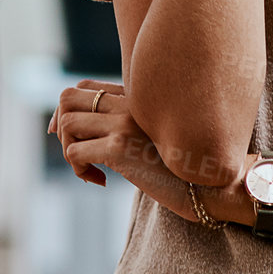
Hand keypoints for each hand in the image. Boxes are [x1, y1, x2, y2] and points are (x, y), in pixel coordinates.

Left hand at [47, 80, 197, 222]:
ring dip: (69, 151)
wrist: (210, 186)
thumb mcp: (153, 138)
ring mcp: (125, 123)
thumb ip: (126, 126)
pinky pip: (75, 153)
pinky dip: (79, 170)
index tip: (72, 137)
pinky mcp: (120, 148)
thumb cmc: (181, 168)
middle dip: (61, 129)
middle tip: (79, 154)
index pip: (85, 87)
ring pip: (66, 124)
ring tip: (90, 169)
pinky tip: (101, 181)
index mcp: (137, 98)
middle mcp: (130, 103)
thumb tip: (85, 134)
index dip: (67, 111)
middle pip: (67, 98)